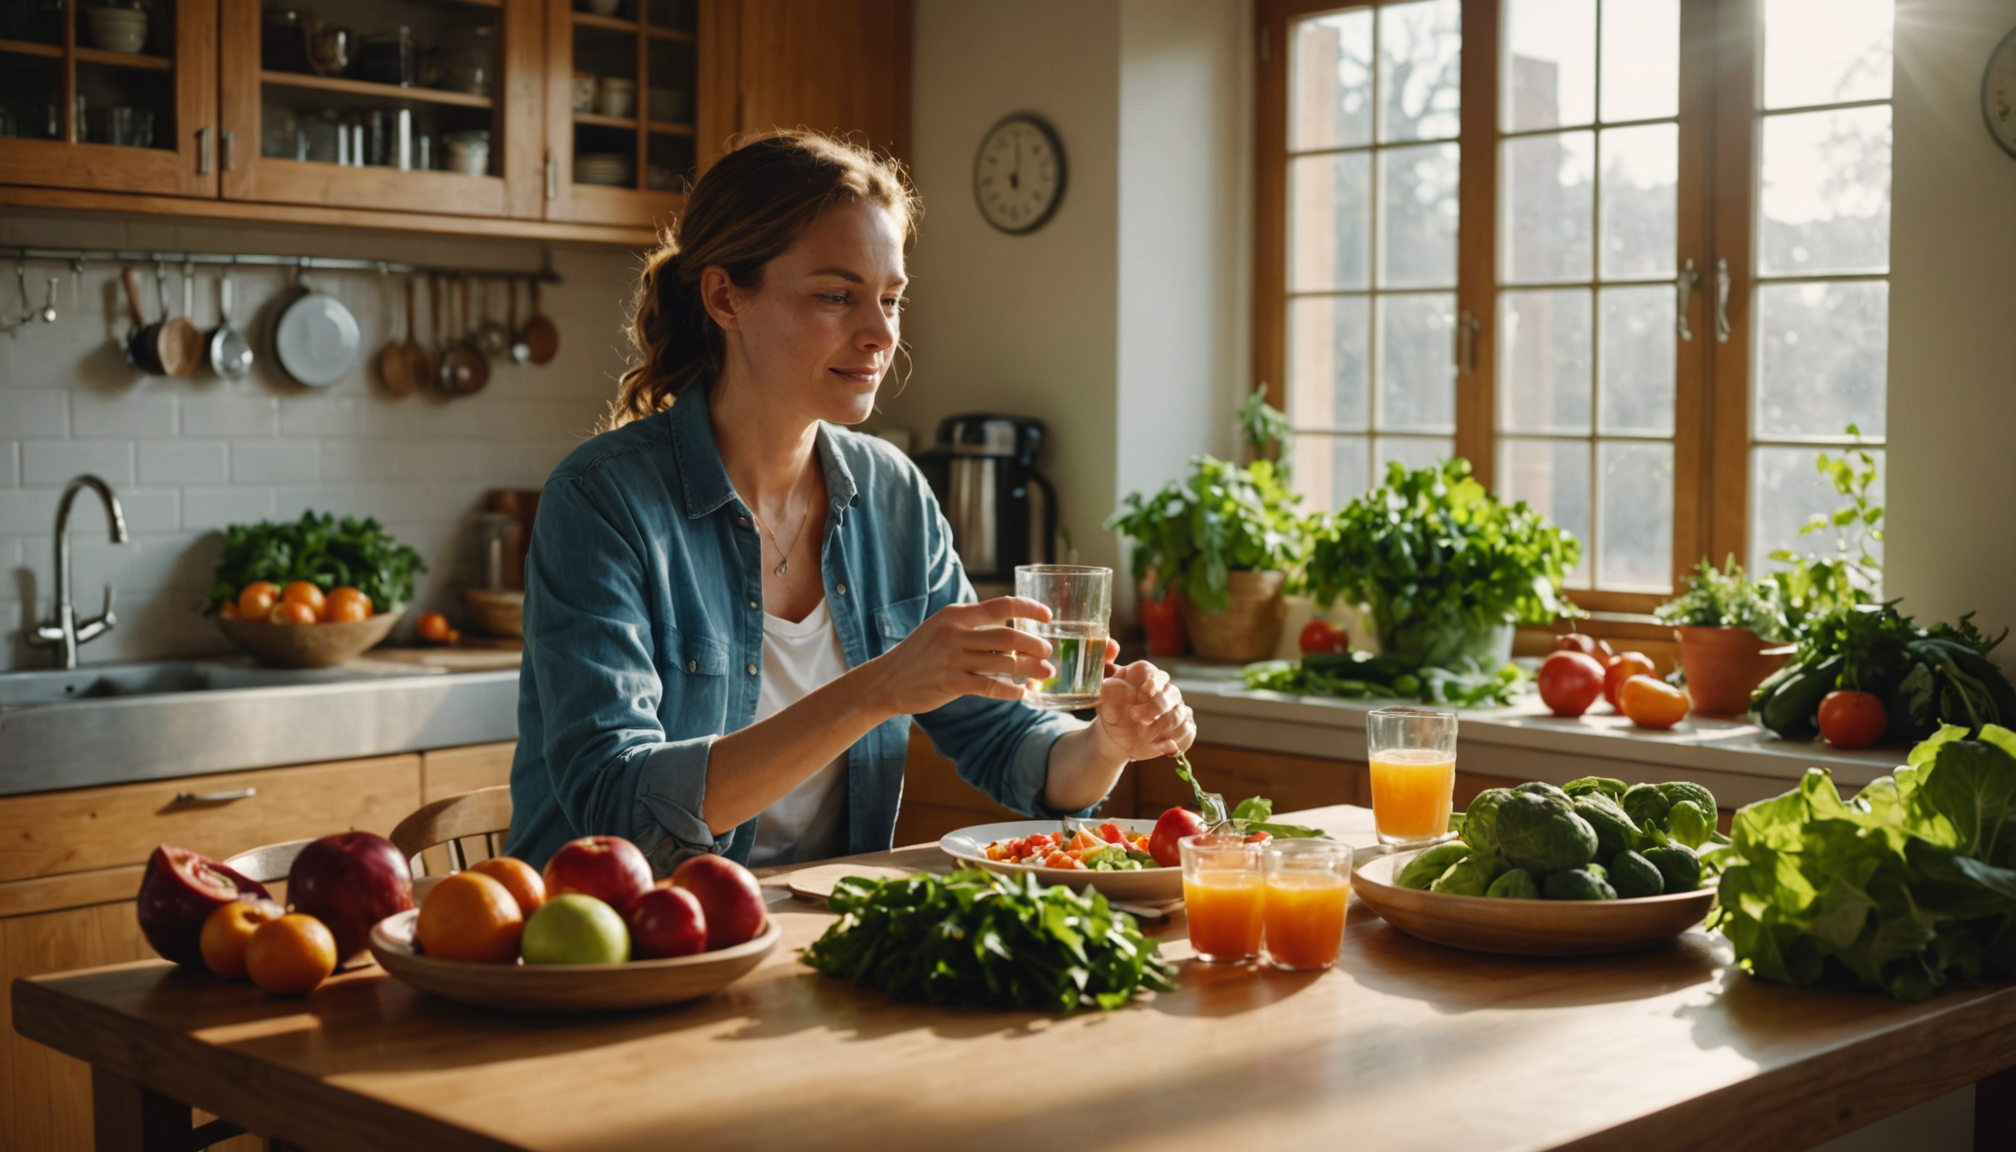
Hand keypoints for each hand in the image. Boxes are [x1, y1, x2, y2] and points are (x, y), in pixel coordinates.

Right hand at [859, 597, 1055, 716]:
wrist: (886, 680)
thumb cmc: (919, 654)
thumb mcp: (941, 628)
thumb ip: (971, 626)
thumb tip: (1011, 630)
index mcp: (956, 615)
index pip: (1001, 605)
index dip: (1029, 609)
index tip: (1047, 616)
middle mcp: (954, 633)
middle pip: (1008, 636)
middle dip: (1034, 645)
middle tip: (1048, 652)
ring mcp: (952, 659)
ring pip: (1003, 663)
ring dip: (1030, 669)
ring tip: (1046, 673)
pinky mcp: (950, 683)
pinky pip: (990, 687)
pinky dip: (1011, 690)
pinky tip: (1022, 693)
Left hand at [1089, 655, 1193, 762]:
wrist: (1119, 738)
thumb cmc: (1114, 714)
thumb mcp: (1105, 704)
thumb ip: (1109, 692)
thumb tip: (1111, 685)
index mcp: (1145, 675)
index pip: (1154, 673)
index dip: (1149, 685)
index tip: (1138, 697)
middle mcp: (1166, 688)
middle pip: (1172, 693)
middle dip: (1154, 708)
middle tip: (1136, 718)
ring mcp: (1178, 707)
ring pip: (1180, 714)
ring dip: (1160, 728)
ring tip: (1143, 735)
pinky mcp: (1185, 726)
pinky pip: (1187, 731)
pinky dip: (1170, 741)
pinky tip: (1155, 744)